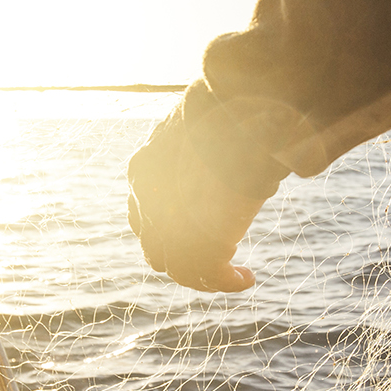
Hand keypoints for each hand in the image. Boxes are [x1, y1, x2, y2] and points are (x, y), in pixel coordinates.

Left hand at [127, 113, 266, 292]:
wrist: (239, 115)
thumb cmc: (232, 108)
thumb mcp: (209, 128)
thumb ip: (211, 149)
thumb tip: (237, 152)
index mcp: (144, 169)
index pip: (146, 209)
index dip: (169, 224)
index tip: (198, 225)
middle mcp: (146, 200)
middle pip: (155, 243)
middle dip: (183, 253)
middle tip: (216, 255)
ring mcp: (166, 225)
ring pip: (178, 266)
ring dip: (206, 274)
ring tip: (235, 275)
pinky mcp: (194, 243)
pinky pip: (206, 275)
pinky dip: (225, 281)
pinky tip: (245, 279)